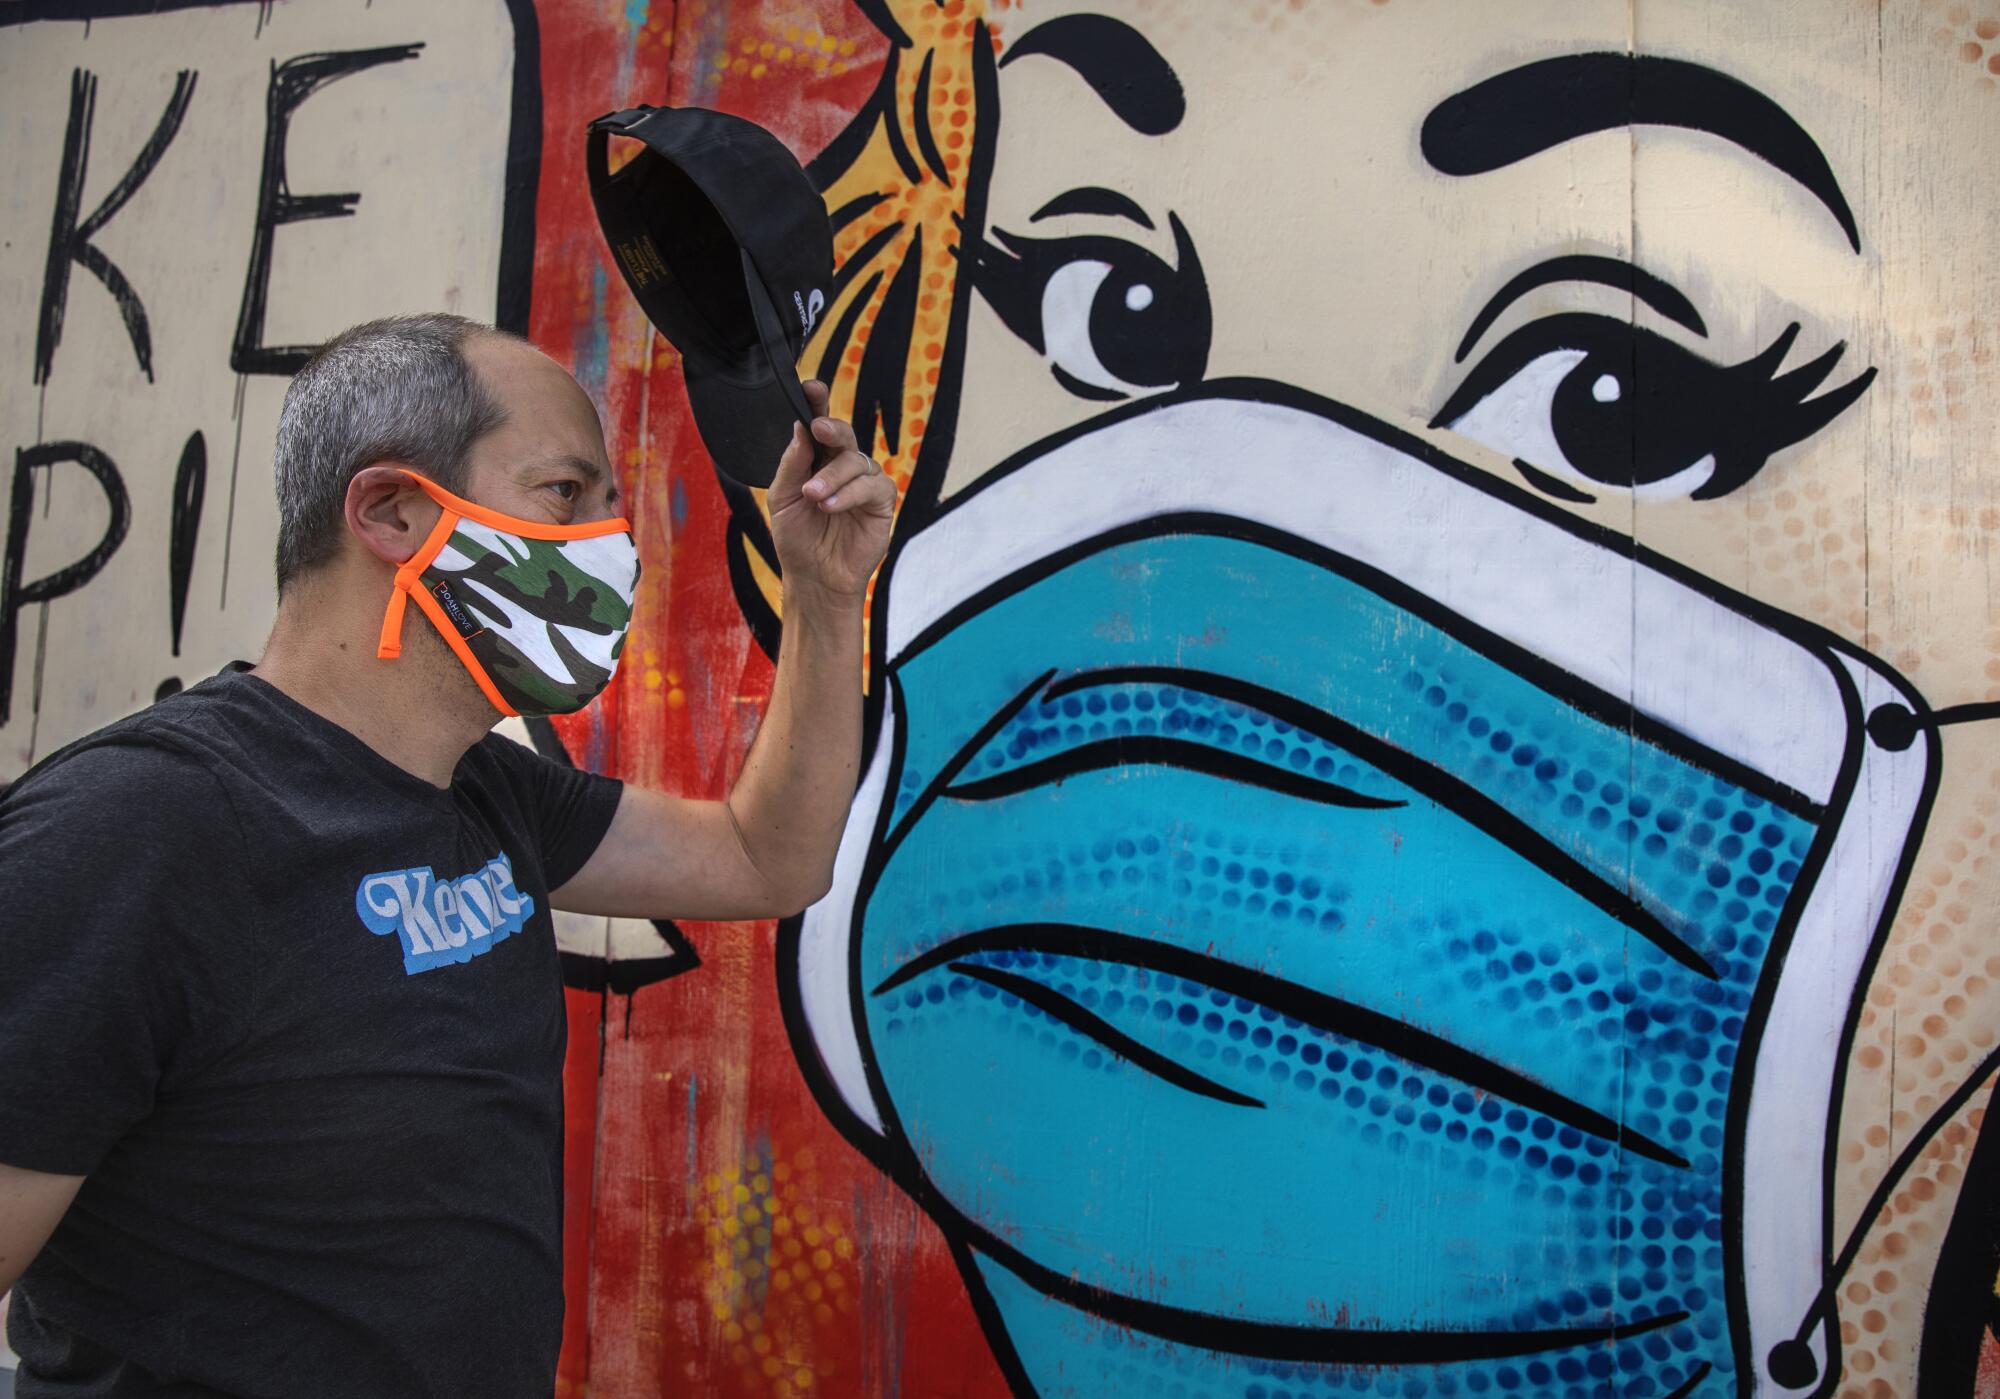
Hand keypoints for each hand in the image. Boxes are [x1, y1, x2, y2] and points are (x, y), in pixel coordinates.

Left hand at [765, 381, 896, 606]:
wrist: (814, 577)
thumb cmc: (797, 538)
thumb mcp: (782, 498)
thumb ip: (792, 464)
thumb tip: (800, 429)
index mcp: (816, 460)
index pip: (819, 425)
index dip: (817, 403)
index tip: (810, 387)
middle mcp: (842, 467)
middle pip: (843, 434)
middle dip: (832, 428)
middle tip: (818, 429)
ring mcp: (863, 483)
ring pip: (856, 461)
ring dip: (833, 476)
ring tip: (814, 496)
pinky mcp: (880, 503)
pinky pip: (874, 486)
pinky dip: (851, 493)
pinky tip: (831, 506)